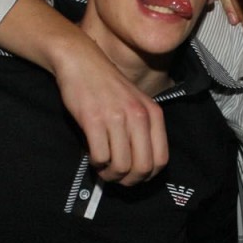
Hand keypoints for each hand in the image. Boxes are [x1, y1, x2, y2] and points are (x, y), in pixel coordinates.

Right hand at [55, 40, 167, 185]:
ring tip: (103, 167)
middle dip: (129, 180)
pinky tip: (92, 156)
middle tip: (116, 177)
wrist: (81, 61)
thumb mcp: (136, 103)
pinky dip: (96, 163)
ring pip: (121, 166)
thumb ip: (143, 129)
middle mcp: (138, 116)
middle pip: (142, 168)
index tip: (134, 175)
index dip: (147, 175)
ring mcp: (116, 118)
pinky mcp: (93, 120)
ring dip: (110, 174)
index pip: (161, 159)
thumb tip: (140, 166)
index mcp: (153, 114)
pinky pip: (100, 157)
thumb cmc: (107, 86)